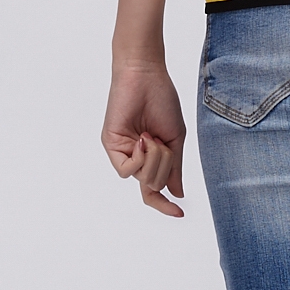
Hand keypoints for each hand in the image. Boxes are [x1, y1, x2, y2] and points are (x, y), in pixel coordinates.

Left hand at [102, 60, 187, 217]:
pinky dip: (141, 159)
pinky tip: (144, 140)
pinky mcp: (111, 145)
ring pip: (142, 179)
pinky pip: (127, 170)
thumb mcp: (175, 139)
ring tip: (153, 136)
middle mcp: (134, 157)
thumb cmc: (162, 101)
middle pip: (153, 185)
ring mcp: (122, 152)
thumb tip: (176, 193)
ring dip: (155, 160)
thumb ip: (174, 168)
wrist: (147, 76)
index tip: (179, 214)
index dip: (164, 205)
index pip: (154, 189)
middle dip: (165, 167)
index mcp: (150, 156)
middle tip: (163, 143)